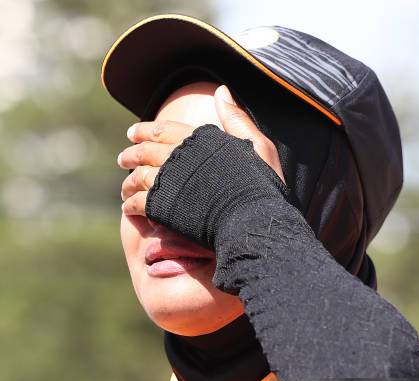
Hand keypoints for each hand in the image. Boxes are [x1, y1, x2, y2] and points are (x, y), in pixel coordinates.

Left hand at [119, 85, 284, 215]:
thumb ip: (236, 119)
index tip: (133, 133)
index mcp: (199, 139)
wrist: (253, 219)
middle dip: (131, 154)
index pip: (164, 129)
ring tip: (125, 188)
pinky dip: (131, 206)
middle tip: (123, 159)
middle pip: (146, 152)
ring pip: (138, 177)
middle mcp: (179, 156)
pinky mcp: (163, 207)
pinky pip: (138, 203)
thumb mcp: (257, 146)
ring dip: (128, 182)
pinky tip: (129, 209)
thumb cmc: (261, 186)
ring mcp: (168, 182)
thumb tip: (222, 90)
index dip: (146, 130)